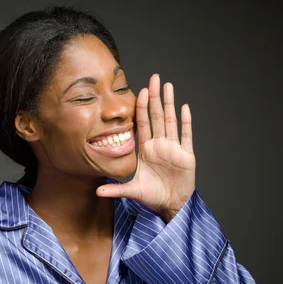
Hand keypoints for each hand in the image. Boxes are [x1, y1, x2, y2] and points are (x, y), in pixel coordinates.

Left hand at [97, 74, 195, 221]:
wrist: (171, 205)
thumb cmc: (152, 196)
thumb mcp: (132, 190)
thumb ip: (115, 189)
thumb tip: (97, 192)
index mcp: (146, 149)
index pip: (142, 123)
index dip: (141, 107)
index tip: (140, 91)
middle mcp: (159, 144)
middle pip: (157, 116)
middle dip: (155, 97)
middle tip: (154, 78)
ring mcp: (173, 148)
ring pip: (171, 120)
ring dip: (169, 103)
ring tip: (168, 86)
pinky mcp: (186, 155)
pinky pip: (185, 135)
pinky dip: (185, 121)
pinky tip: (184, 107)